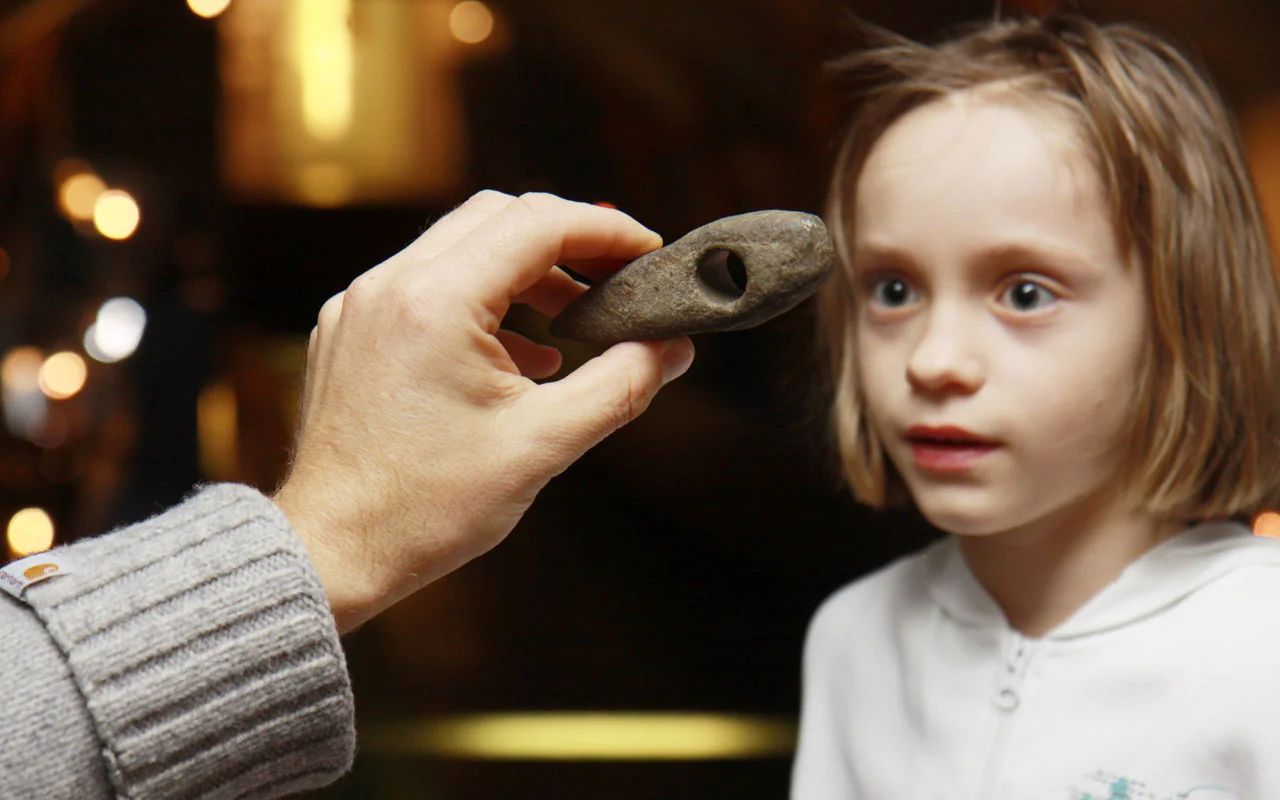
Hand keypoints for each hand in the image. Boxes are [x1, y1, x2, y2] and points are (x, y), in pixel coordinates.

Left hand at [273, 191, 694, 632]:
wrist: (330, 553)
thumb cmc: (423, 510)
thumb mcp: (542, 446)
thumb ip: (620, 385)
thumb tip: (671, 348)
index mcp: (434, 303)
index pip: (538, 223)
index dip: (607, 231)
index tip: (649, 254)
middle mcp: (389, 286)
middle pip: (498, 218)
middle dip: (568, 240)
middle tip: (618, 278)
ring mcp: (360, 305)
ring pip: (460, 247)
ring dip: (526, 271)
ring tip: (575, 323)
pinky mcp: (350, 331)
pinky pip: (426, 285)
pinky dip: (482, 300)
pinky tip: (519, 356)